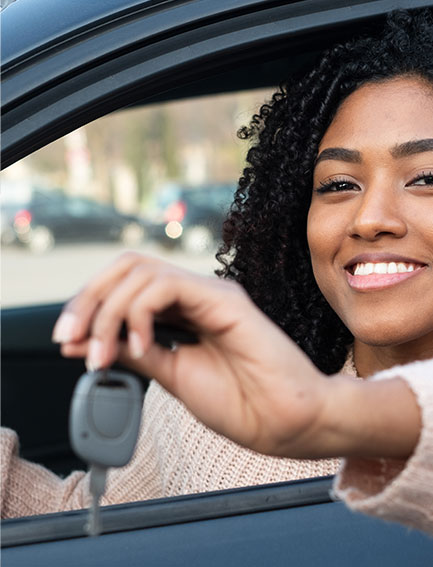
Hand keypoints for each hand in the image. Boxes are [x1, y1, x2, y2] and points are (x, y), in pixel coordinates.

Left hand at [52, 252, 329, 456]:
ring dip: (108, 311)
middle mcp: (195, 295)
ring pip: (140, 271)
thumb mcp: (172, 375)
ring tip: (104, 354)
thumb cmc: (242, 403)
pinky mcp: (224, 298)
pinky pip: (166, 286)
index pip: (125, 286)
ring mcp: (210, 293)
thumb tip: (88, 342)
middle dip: (88, 300)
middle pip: (126, 267)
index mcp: (183, 312)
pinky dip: (138, 312)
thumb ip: (135, 352)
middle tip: (70, 338)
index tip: (67, 341)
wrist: (287, 422)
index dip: (89, 306)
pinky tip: (138, 343)